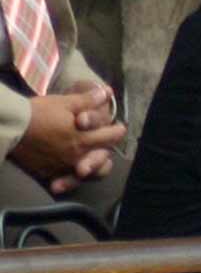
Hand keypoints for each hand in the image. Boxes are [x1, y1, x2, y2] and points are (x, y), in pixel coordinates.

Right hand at [10, 88, 126, 191]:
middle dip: (107, 150)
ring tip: (93, 163)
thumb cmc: (38, 112)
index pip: (111, 137)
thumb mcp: (64, 102)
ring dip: (92, 167)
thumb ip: (88, 100)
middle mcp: (76, 157)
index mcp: (83, 139)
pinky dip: (69, 178)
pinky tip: (70, 174)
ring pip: (86, 172)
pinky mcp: (47, 173)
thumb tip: (107, 93)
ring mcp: (61, 167)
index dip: (117, 131)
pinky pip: (64, 179)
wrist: (9, 127)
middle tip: (106, 145)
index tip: (118, 127)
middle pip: (101, 157)